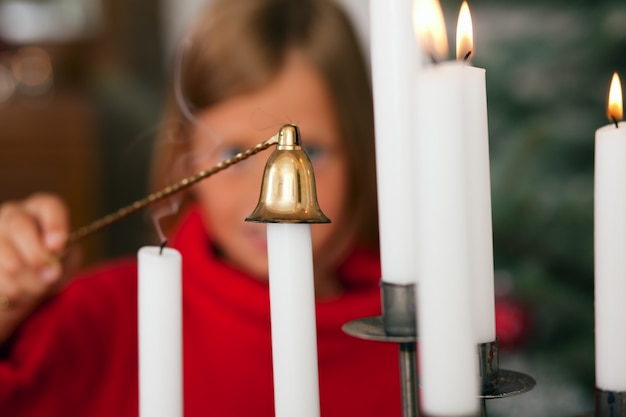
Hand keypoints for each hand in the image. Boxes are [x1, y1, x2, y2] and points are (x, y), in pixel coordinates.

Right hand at [0, 193, 77, 343]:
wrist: (29, 284)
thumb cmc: (53, 264)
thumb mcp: (65, 259)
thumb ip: (61, 257)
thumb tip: (49, 267)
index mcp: (42, 209)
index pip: (49, 206)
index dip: (54, 225)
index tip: (58, 247)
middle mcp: (13, 214)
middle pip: (19, 226)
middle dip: (36, 256)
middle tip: (50, 276)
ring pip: (4, 254)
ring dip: (24, 280)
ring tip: (37, 290)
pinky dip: (10, 290)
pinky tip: (17, 293)